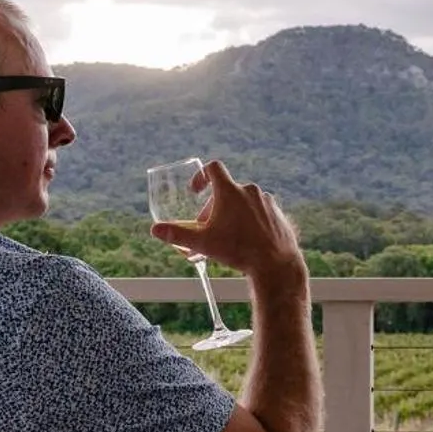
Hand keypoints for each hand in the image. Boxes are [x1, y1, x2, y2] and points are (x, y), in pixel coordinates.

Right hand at [150, 160, 304, 281]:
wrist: (275, 263)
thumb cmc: (238, 250)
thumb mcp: (203, 243)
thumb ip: (178, 234)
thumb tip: (155, 230)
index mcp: (230, 191)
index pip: (213, 168)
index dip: (201, 175)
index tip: (196, 191)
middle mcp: (250, 191)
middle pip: (226, 191)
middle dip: (213, 208)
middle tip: (208, 228)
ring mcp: (267, 201)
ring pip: (243, 202)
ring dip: (232, 214)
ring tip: (227, 236)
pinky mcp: (278, 213)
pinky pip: (260, 212)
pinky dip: (250, 221)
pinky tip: (247, 239)